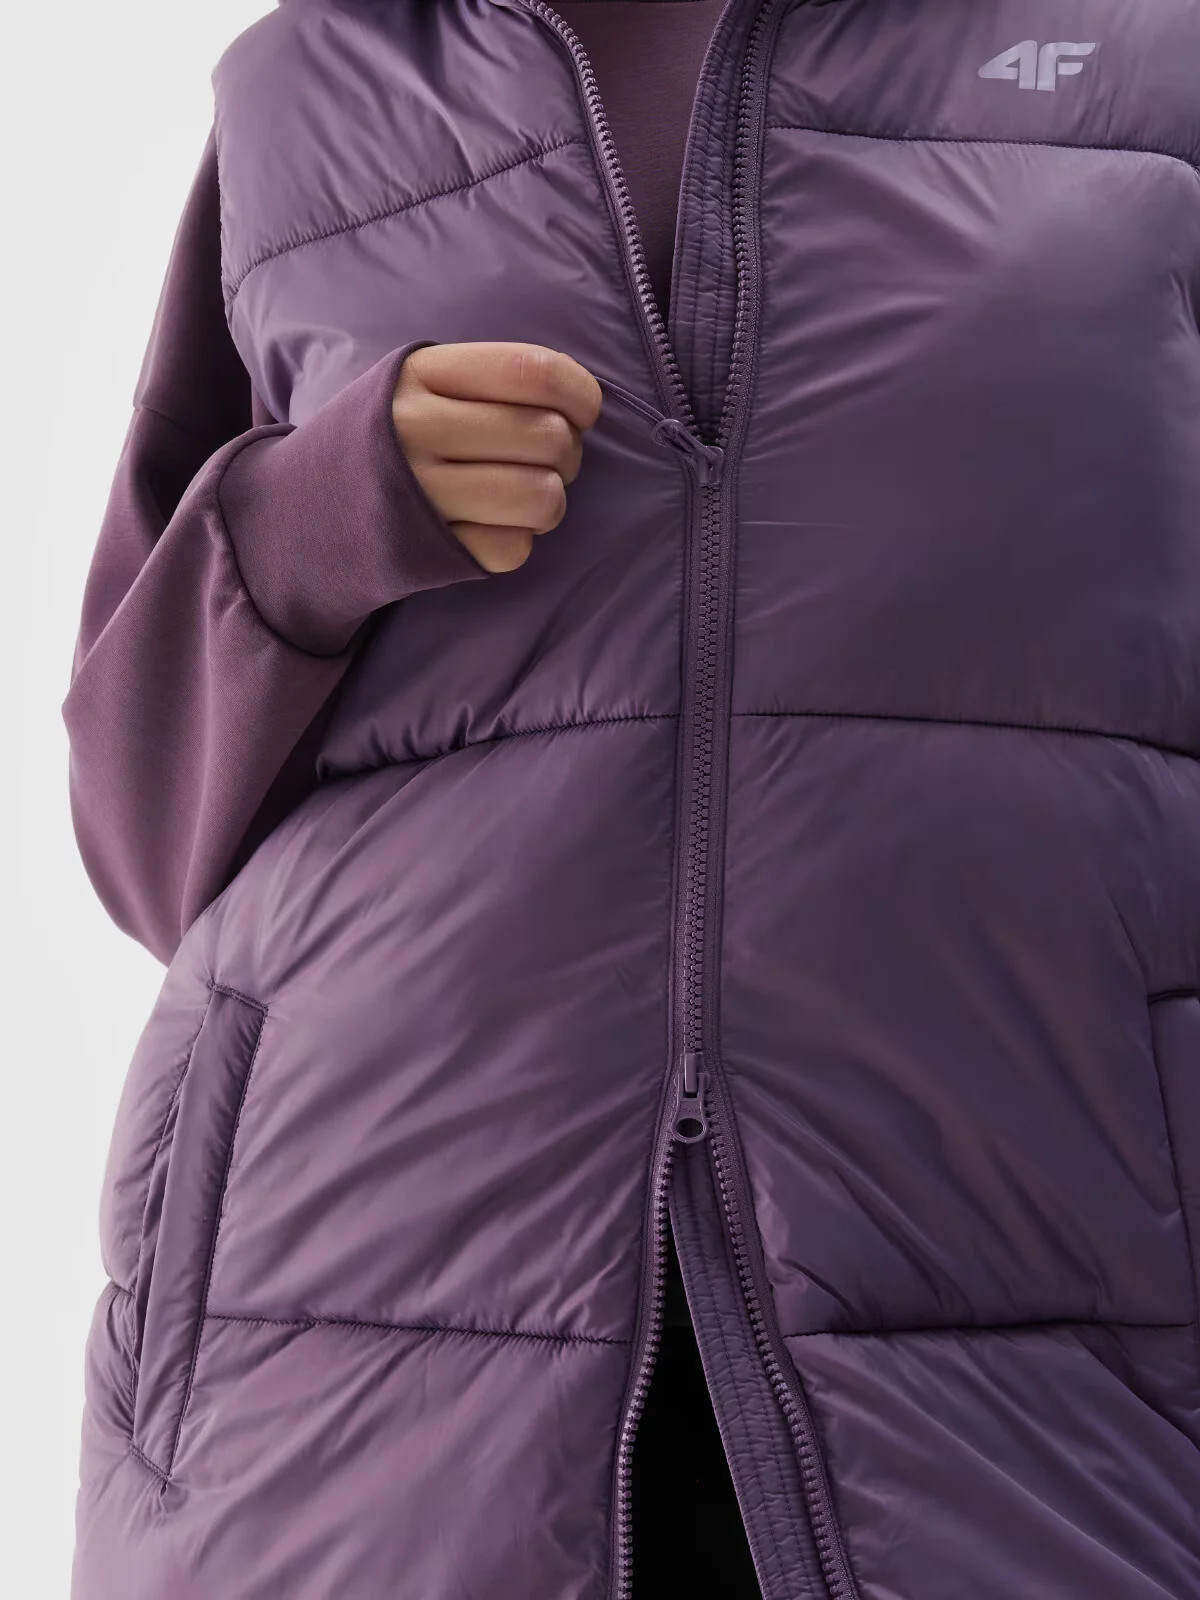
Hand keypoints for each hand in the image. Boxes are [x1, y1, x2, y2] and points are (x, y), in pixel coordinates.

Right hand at [392, 342, 603, 572]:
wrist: (301, 509)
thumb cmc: (387, 438)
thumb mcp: (419, 384)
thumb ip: (490, 379)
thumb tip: (580, 400)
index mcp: (422, 374)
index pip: (532, 370)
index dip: (579, 393)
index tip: (581, 412)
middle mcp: (416, 429)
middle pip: (547, 436)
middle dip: (569, 453)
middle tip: (548, 460)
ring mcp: (421, 494)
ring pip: (541, 497)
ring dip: (551, 501)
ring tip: (528, 496)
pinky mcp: (428, 550)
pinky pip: (513, 548)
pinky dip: (518, 541)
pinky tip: (492, 528)